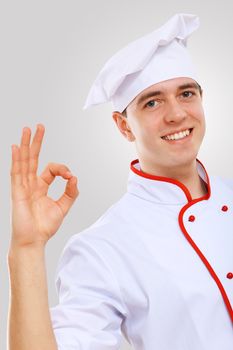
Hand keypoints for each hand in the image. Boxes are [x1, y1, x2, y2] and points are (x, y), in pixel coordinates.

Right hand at [10, 124, 78, 247]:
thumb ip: (71, 192)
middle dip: (37, 142)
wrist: (34, 240)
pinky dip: (16, 160)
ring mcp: (23, 186)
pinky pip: (16, 173)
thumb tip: (74, 177)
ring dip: (26, 145)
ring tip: (27, 129)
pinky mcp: (17, 192)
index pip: (51, 169)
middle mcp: (31, 184)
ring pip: (24, 161)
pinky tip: (17, 147)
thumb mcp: (63, 207)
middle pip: (33, 158)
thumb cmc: (45, 226)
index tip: (69, 176)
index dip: (61, 168)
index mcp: (41, 187)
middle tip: (39, 126)